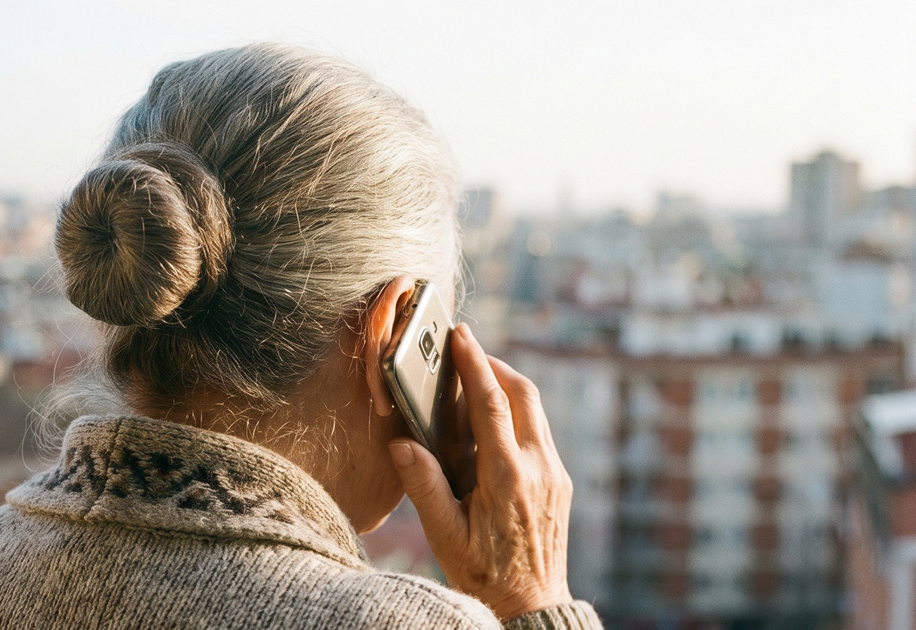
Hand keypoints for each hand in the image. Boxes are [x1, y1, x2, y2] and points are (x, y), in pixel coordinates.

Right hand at [388, 323, 573, 620]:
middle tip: (466, 352)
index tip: (461, 335)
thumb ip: (424, 486)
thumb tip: (402, 444)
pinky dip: (516, 413)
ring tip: (475, 383)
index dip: (474, 364)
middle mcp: (538, 467)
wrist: (532, 606)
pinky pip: (539, 432)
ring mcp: (554, 473)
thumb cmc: (484, 575)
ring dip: (507, 387)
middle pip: (522, 393)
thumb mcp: (445, 535)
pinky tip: (491, 426)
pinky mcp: (560, 482)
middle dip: (494, 364)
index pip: (491, 403)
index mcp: (507, 476)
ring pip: (535, 409)